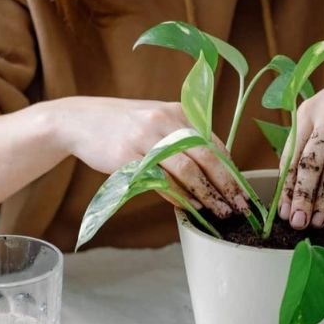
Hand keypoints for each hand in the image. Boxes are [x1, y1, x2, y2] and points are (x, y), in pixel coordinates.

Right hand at [50, 97, 247, 217]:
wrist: (81, 120)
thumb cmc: (125, 125)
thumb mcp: (158, 120)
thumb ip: (185, 139)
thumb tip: (217, 169)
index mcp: (179, 111)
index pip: (213, 142)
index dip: (231, 168)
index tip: (243, 190)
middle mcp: (165, 120)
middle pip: (205, 156)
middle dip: (226, 184)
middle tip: (240, 206)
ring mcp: (145, 138)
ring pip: (185, 170)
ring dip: (205, 194)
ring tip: (218, 211)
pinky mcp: (127, 156)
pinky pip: (159, 181)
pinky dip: (176, 196)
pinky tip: (188, 207)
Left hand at [278, 52, 323, 228]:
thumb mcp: (320, 109)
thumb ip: (306, 139)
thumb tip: (291, 180)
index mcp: (308, 112)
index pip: (292, 155)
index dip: (287, 186)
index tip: (283, 210)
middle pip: (311, 166)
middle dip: (302, 198)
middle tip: (297, 222)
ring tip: (317, 221)